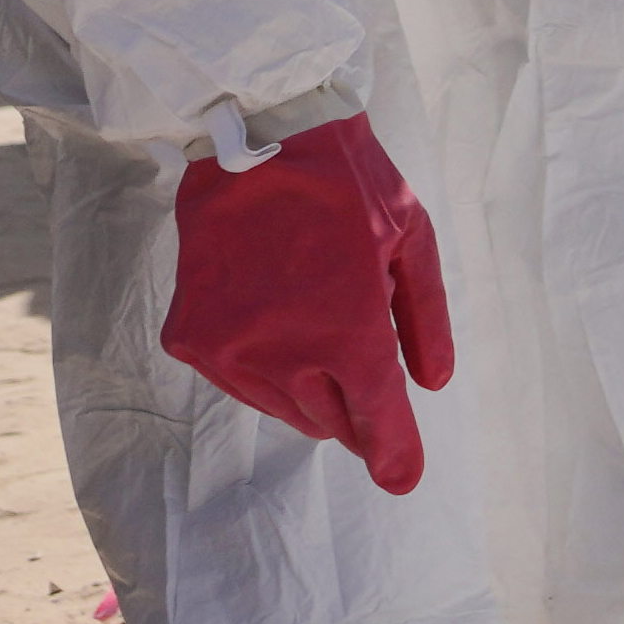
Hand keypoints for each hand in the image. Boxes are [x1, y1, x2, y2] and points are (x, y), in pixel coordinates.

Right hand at [164, 114, 450, 493]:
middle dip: (359, 415)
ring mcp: (229, 352)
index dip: (395, 452)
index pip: (377, 418)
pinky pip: (241, 384)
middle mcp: (282, 353)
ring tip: (325, 345)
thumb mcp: (412, 243)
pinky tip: (282, 334)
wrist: (252, 145)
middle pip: (332, 421)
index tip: (404, 478)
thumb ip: (426, 321)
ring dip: (313, 395)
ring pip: (285, 409)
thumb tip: (432, 385)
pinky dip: (267, 374)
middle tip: (370, 387)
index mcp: (346, 333)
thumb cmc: (348, 187)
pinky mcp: (191, 341)